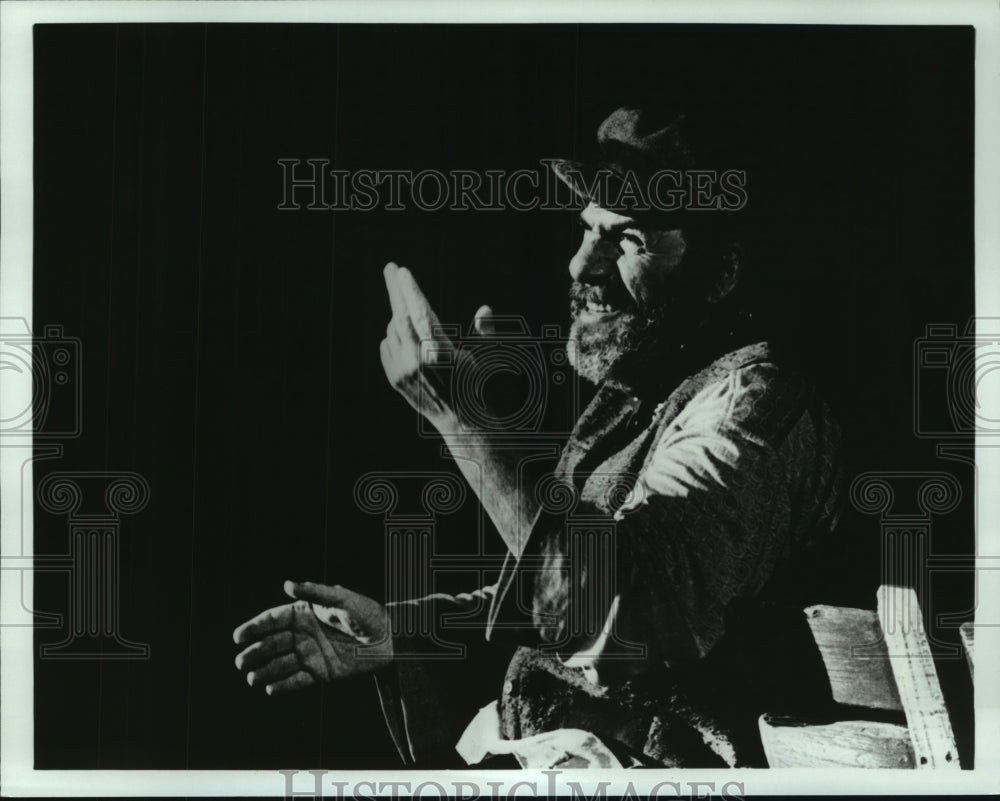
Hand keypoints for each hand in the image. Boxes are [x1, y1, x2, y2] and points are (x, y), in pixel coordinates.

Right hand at [233, 581, 391, 694]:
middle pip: (272, 644)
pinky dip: (283, 686)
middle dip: (255, 652)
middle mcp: (303, 634)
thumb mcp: (342, 599)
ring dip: (265, 671)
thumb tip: (287, 584)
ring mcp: (310, 654)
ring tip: (253, 678)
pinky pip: (297, 681)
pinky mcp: (320, 673)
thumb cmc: (367, 613)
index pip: (273, 620)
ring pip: (281, 664)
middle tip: (241, 661)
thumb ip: (315, 592)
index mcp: (304, 613)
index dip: (254, 627)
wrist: (390, 639)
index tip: (238, 636)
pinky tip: (270, 689)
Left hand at [380, 262, 500, 430]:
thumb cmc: (478, 385)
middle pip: (400, 317)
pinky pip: (386, 347)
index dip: (411, 291)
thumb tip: (485, 309)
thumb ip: (486, 332)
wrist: (460, 421)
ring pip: (393, 331)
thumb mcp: (487, 357)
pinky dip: (393, 336)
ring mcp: (403, 372)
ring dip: (400, 316)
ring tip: (411, 311)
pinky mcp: (394, 379)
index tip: (402, 271)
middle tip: (391, 268)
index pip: (421, 314)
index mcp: (441, 354)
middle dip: (396, 290)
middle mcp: (418, 362)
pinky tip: (406, 337)